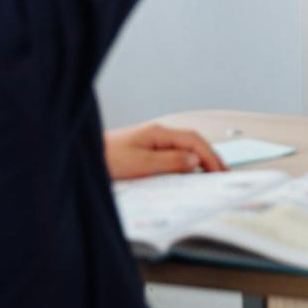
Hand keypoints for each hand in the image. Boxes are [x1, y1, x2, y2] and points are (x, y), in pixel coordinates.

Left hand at [104, 121, 225, 180]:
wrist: (85, 156)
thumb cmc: (108, 159)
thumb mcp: (141, 164)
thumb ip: (170, 162)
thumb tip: (194, 161)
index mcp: (159, 133)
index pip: (193, 141)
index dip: (209, 156)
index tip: (220, 171)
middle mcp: (158, 134)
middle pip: (192, 142)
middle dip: (209, 156)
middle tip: (222, 173)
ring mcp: (152, 141)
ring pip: (184, 147)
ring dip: (199, 159)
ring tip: (210, 174)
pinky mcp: (146, 150)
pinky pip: (173, 153)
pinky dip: (185, 161)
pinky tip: (187, 172)